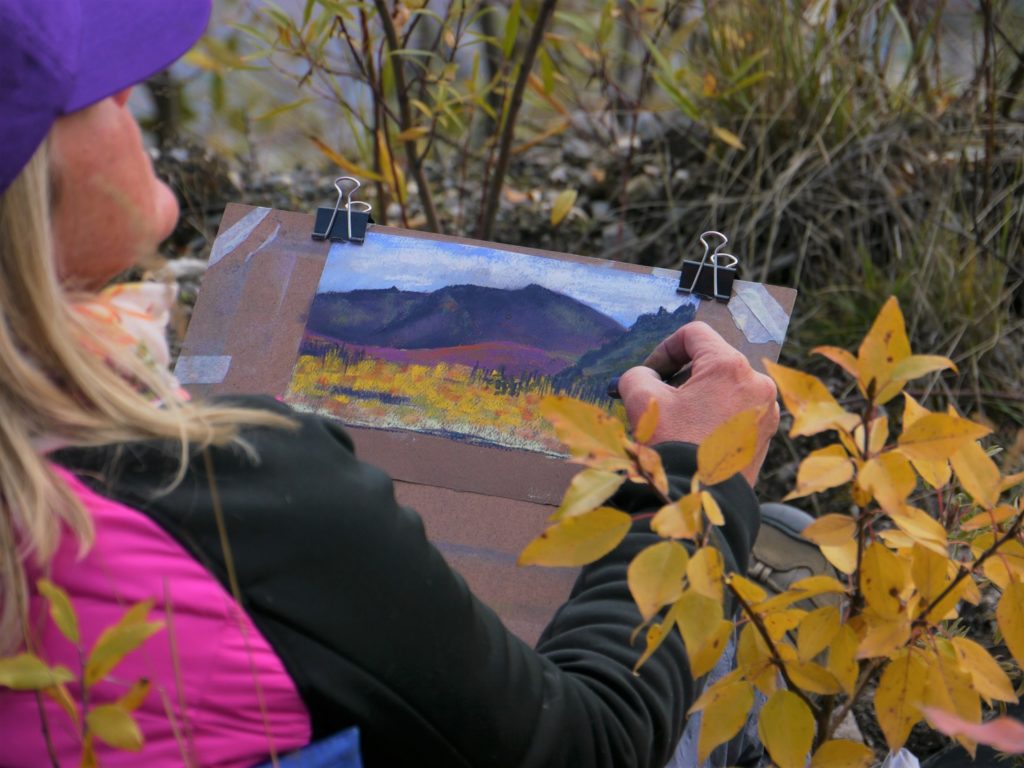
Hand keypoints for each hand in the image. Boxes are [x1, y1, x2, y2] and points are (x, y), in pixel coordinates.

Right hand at [617, 321, 779, 485]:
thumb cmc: (672, 449)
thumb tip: (645, 377)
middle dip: (680, 376)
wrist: (697, 504)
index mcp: (730, 367)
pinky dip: (713, 416)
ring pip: (725, 388)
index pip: (694, 335)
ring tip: (674, 421)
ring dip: (697, 397)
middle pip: (712, 362)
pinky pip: (737, 412)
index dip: (665, 349)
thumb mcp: (641, 401)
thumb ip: (638, 375)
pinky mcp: (765, 436)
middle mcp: (757, 384)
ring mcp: (765, 412)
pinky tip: (693, 437)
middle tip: (656, 398)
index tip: (649, 372)